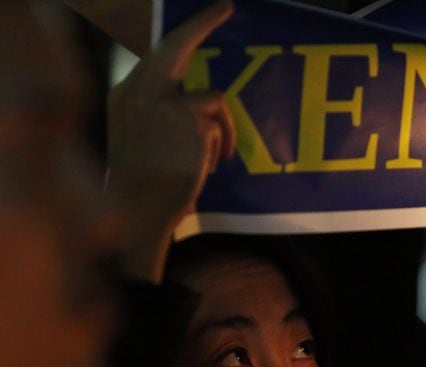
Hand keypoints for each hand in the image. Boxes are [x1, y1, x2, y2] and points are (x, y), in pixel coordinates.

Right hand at [105, 0, 234, 281]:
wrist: (138, 213)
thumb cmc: (145, 182)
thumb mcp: (143, 137)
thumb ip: (163, 110)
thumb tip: (203, 101)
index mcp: (126, 95)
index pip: (153, 53)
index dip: (183, 30)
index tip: (210, 12)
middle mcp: (140, 92)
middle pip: (178, 45)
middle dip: (203, 22)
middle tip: (226, 6)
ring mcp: (164, 105)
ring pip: (213, 100)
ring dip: (222, 130)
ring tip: (214, 159)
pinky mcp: (189, 122)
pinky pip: (218, 127)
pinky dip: (220, 146)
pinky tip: (205, 169)